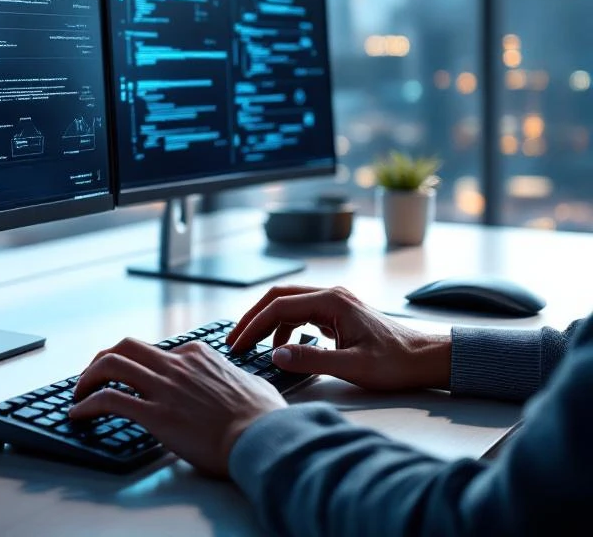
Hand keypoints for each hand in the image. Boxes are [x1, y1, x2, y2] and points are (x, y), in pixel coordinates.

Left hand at [69, 338, 285, 477]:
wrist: (264, 439)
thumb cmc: (265, 417)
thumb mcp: (252, 382)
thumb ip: (234, 376)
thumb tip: (236, 381)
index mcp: (198, 355)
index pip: (156, 351)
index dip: (137, 365)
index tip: (129, 378)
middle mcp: (177, 365)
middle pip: (125, 347)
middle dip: (102, 359)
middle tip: (92, 377)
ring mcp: (164, 387)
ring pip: (110, 364)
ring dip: (87, 377)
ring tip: (78, 394)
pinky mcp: (155, 414)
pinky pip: (109, 399)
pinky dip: (87, 404)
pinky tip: (78, 414)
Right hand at [226, 285, 450, 391]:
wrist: (426, 359)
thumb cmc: (396, 362)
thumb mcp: (352, 366)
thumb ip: (311, 360)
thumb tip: (275, 355)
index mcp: (332, 301)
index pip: (279, 306)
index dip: (253, 326)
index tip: (238, 345)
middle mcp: (331, 295)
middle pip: (279, 298)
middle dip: (253, 318)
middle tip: (235, 341)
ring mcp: (335, 303)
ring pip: (289, 304)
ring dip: (268, 323)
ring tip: (253, 346)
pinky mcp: (338, 314)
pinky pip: (302, 314)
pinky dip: (284, 328)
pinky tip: (282, 348)